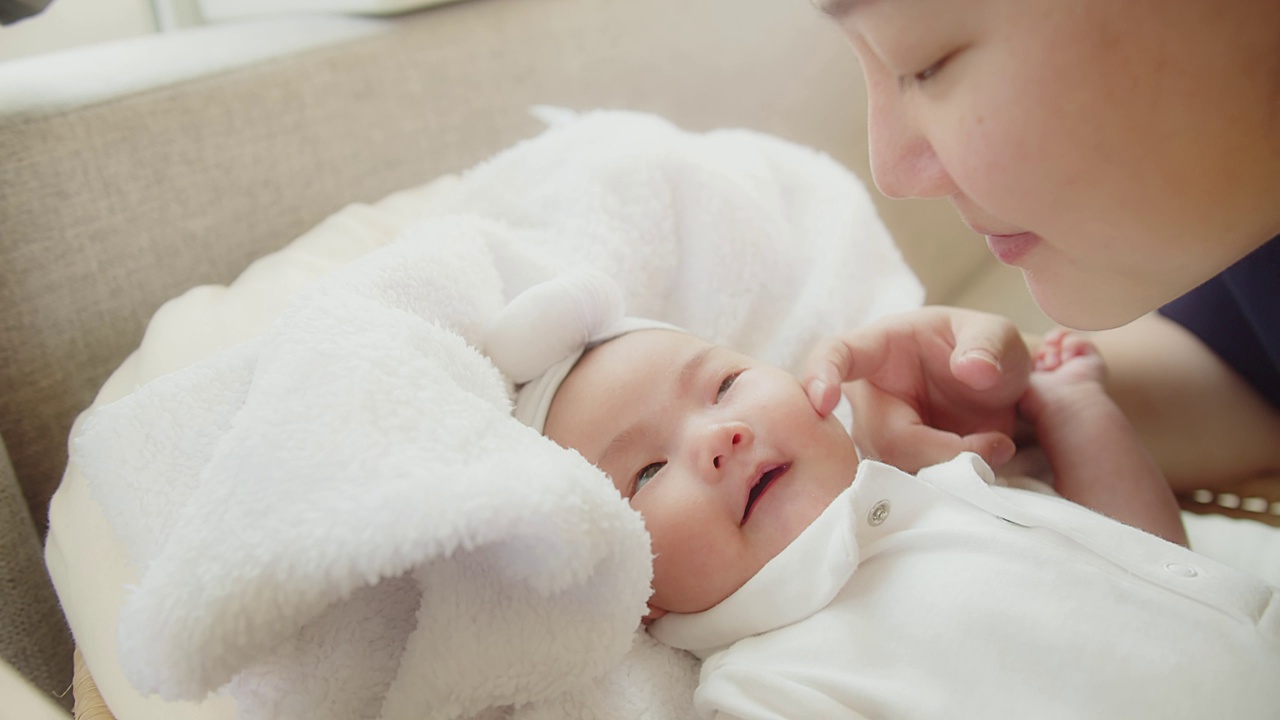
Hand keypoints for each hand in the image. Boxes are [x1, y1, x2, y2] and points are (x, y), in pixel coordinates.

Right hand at [804, 307, 1032, 471]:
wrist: (996, 392)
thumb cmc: (982, 351)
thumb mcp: (996, 334)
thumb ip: (988, 344)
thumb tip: (973, 369)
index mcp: (879, 349)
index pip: (835, 354)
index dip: (822, 376)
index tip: (822, 401)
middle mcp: (868, 397)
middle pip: (883, 437)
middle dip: (942, 450)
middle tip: (996, 444)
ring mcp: (878, 438)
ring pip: (897, 471)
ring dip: (952, 470)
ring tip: (995, 447)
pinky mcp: (896, 469)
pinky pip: (911, 491)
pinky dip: (952, 487)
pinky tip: (981, 468)